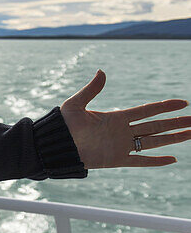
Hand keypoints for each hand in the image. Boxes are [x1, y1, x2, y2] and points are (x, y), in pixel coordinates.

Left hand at [60, 69, 190, 168]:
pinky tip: (173, 159)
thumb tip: (102, 72)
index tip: (183, 103)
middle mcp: (122, 132)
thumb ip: (91, 90)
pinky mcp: (116, 160)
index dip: (165, 106)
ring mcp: (121, 146)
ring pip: (153, 141)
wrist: (54, 147)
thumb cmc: (61, 126)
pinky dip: (156, 161)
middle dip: (176, 123)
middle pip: (156, 126)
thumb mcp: (75, 105)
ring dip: (173, 138)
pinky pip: (140, 160)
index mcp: (116, 118)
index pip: (147, 110)